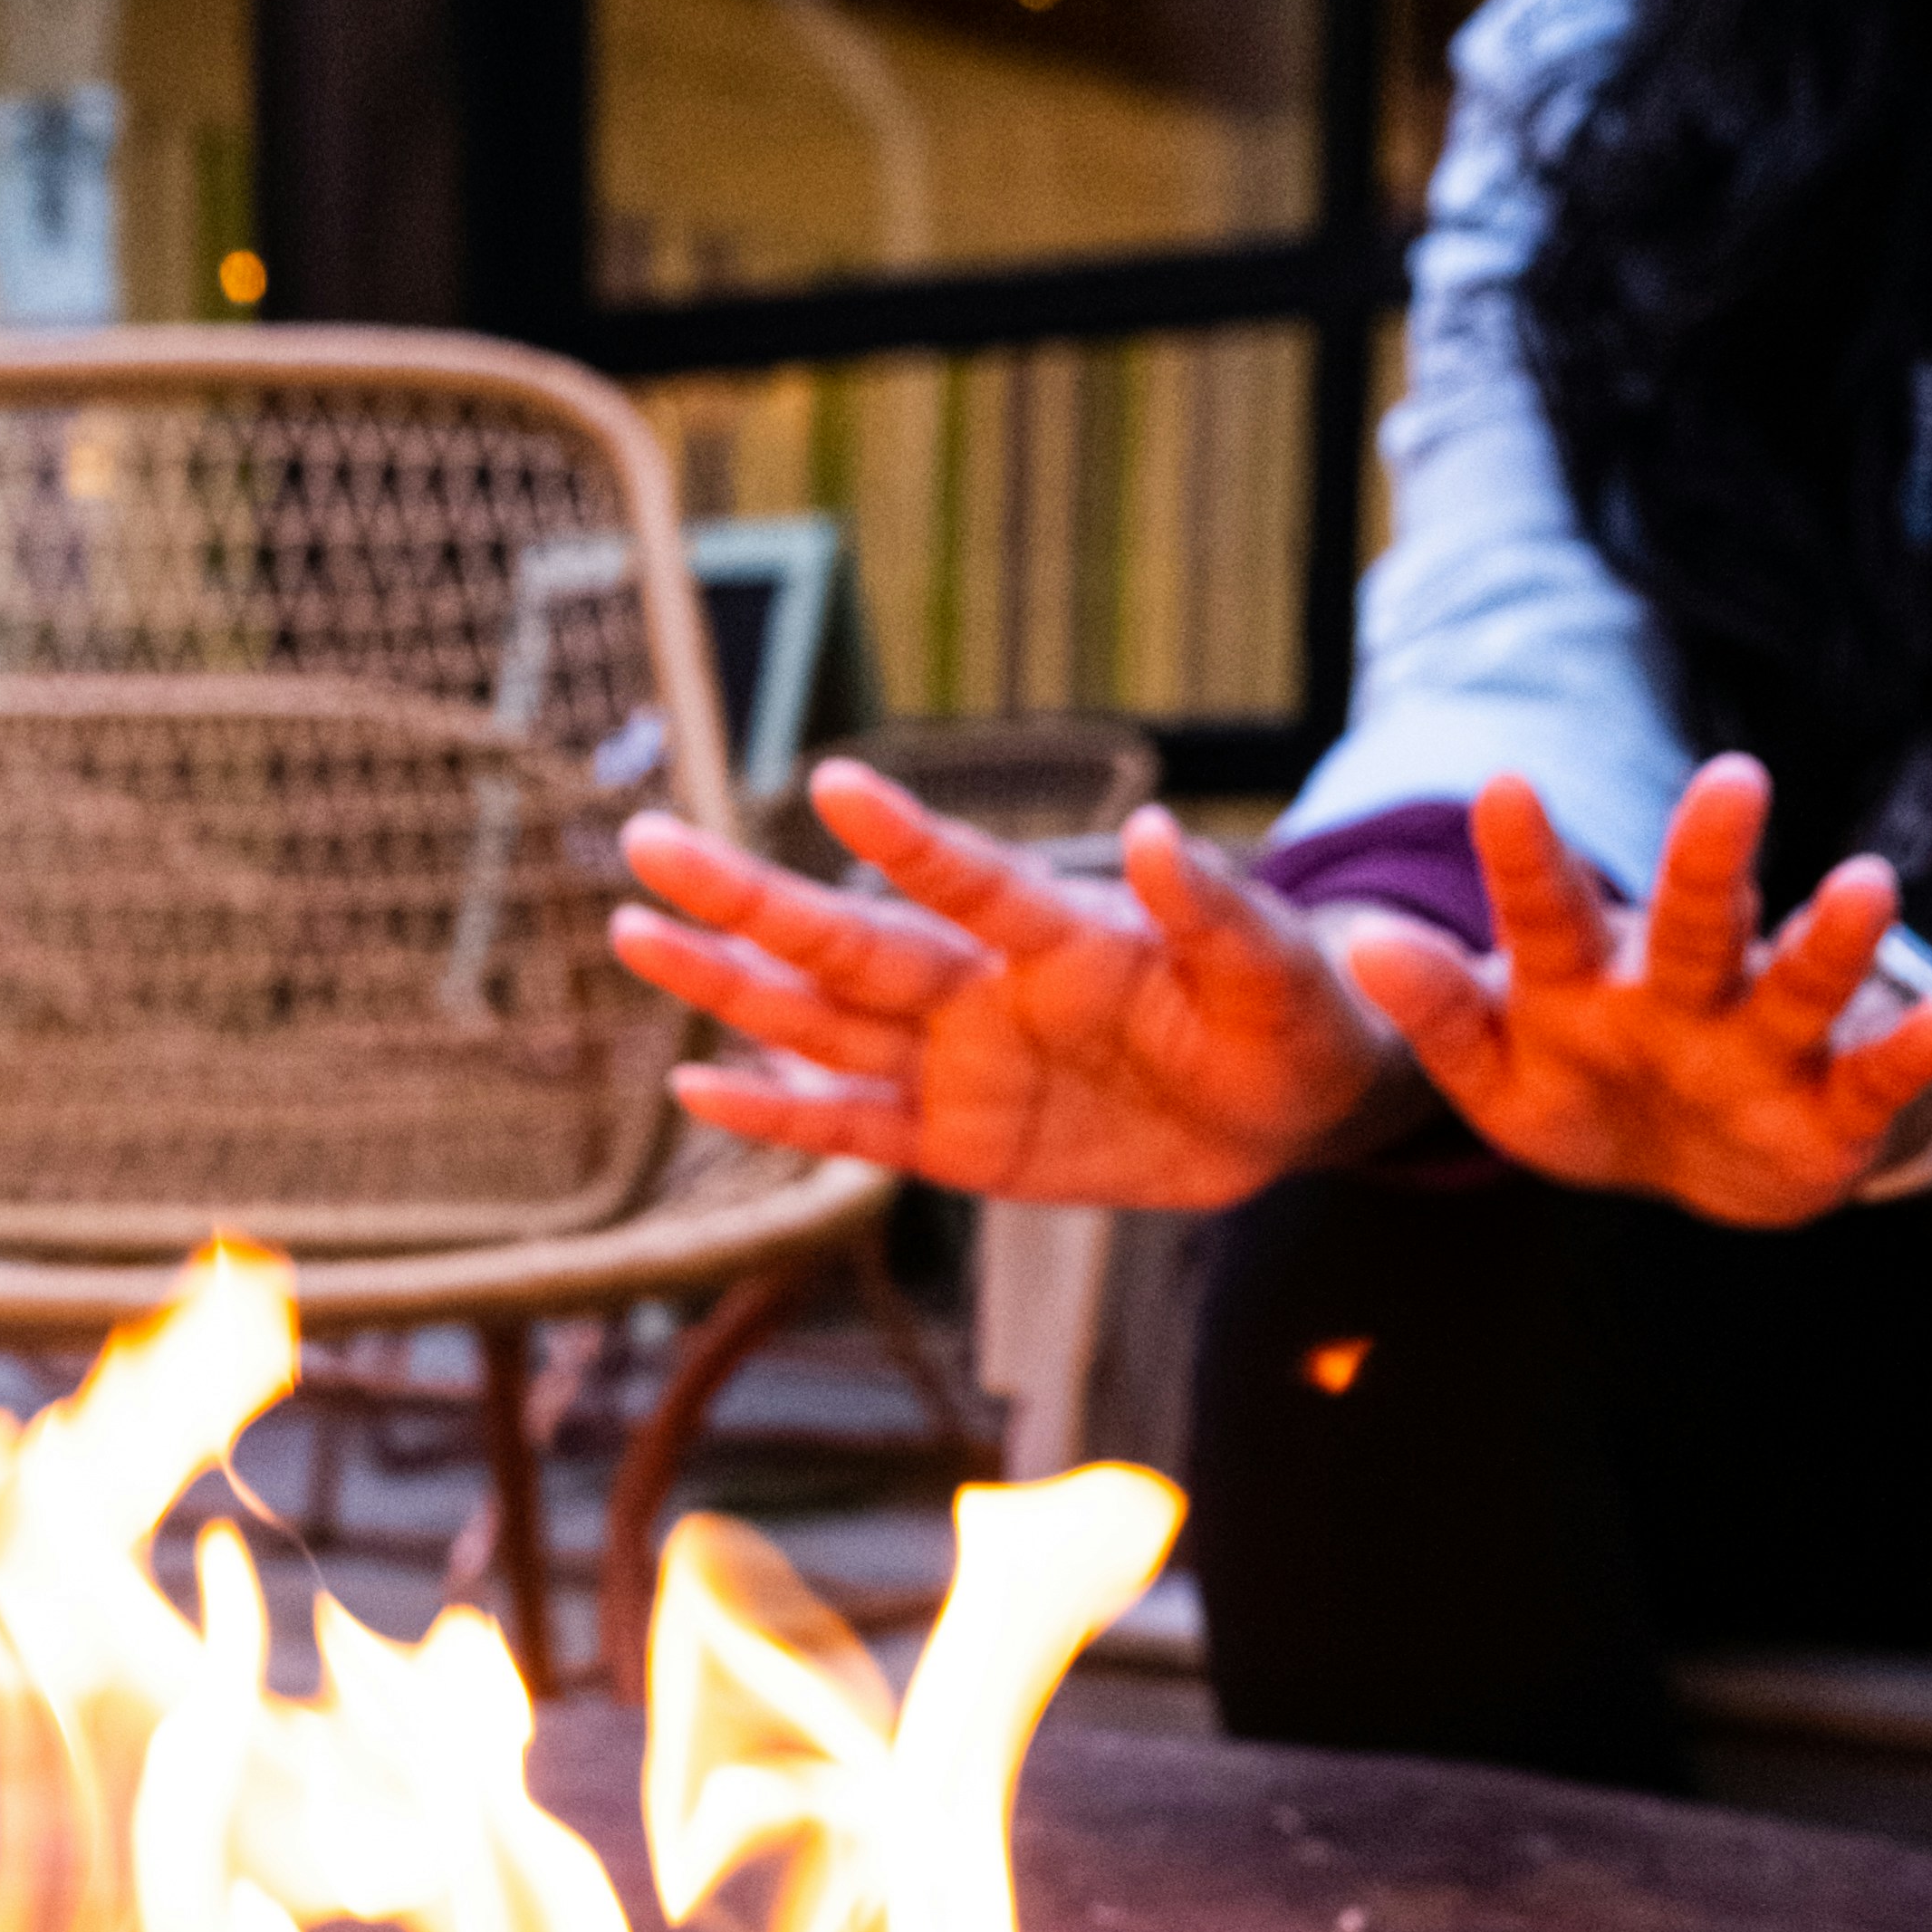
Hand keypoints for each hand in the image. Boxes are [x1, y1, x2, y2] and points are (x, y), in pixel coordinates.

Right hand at [613, 762, 1413, 1212]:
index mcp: (1067, 936)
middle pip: (850, 943)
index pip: (971, 882)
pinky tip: (696, 1085)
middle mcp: (990, 989)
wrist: (1292, 1102)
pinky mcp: (958, 1145)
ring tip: (635, 932)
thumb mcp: (1281, 973)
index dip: (905, 841)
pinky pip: (852, 1129)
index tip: (832, 787)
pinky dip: (777, 1114)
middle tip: (646, 838)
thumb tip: (1156, 831)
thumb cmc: (1297, 1014)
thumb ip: (1219, 908)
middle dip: (746, 899)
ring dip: (728, 985)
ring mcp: (962, 1065)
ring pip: (823, 1023)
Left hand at [1346, 759, 1931, 1227]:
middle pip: (1694, 920)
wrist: (1689, 1162)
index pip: (1549, 912)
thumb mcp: (1496, 1069)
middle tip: (1732, 780)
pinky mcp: (1830, 1107)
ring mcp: (1761, 1044)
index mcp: (1586, 979)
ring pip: (1795, 985)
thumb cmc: (1585, 1088)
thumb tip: (1364, 947)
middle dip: (1708, 860)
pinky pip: (1875, 1077)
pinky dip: (1909, 1048)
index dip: (1526, 860)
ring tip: (1864, 885)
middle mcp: (1682, 990)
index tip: (1506, 785)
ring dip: (1832, 940)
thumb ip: (1440, 1012)